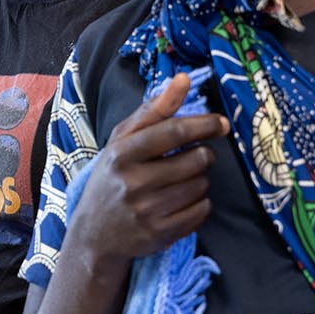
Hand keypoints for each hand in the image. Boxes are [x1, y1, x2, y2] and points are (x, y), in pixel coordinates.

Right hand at [65, 73, 227, 267]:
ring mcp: (147, 211)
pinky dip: (200, 204)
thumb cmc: (113, 177)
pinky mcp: (160, 234)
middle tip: (196, 157)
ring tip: (184, 180)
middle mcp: (133, 182)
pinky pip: (201, 211)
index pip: (174, 132)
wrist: (94, 234)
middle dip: (203, 155)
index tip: (221, 123)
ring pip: (201, 186)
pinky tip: (183, 201)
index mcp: (122, 153)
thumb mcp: (123, 141)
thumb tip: (183, 79)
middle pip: (195, 160)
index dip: (204, 125)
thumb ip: (154, 110)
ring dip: (200, 180)